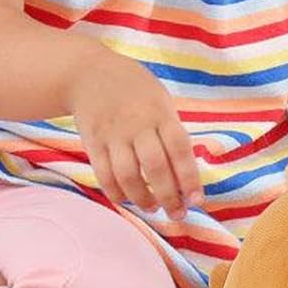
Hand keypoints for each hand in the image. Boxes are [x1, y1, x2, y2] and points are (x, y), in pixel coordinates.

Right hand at [68, 53, 201, 219]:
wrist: (89, 73)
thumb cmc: (135, 90)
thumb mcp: (160, 99)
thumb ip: (172, 131)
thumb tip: (187, 172)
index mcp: (160, 112)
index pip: (179, 149)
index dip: (190, 177)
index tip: (197, 200)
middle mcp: (137, 124)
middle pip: (155, 167)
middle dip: (169, 196)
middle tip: (178, 214)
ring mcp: (113, 135)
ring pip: (128, 176)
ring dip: (143, 199)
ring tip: (154, 208)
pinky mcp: (92, 143)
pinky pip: (104, 175)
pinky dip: (117, 193)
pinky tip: (128, 200)